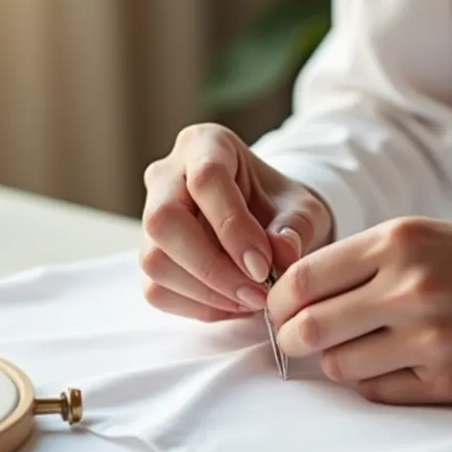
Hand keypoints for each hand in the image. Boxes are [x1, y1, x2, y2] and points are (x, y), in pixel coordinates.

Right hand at [140, 123, 333, 320]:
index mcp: (205, 144)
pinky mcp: (149, 254)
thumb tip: (282, 255)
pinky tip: (232, 304)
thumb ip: (296, 227)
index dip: (233, 227)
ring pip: (155, 260)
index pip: (206, 180)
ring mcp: (149, 216)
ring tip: (251, 300)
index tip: (263, 266)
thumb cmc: (279, 204)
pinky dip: (197, 306)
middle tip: (257, 293)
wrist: (264, 217)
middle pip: (164, 221)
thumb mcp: (303, 208)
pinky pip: (157, 289)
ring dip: (206, 292)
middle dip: (212, 268)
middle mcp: (167, 175)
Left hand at [266, 217, 451, 403]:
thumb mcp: (417, 235)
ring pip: (339, 365)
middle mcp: (411, 289)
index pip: (304, 278)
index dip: (278, 299)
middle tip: (295, 338)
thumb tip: (290, 296)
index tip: (279, 307)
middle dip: (291, 338)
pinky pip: (377, 391)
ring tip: (354, 346)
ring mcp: (430, 339)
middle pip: (311, 327)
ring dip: (334, 360)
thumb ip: (356, 261)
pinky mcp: (448, 381)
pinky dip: (372, 380)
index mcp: (398, 242)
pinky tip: (392, 361)